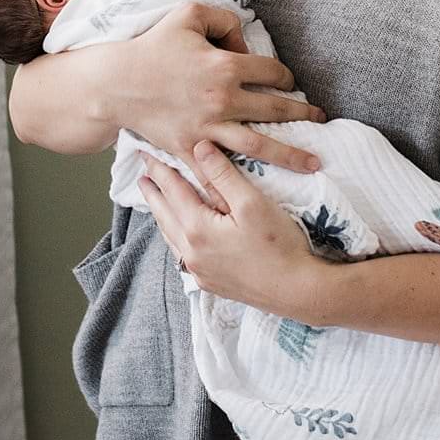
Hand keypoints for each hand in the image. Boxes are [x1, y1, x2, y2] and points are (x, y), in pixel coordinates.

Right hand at [116, 3, 324, 175]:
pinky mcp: (192, 149)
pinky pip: (222, 169)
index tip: (289, 82)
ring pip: (260, 145)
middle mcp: (223, 100)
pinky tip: (263, 192)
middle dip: (303, 115)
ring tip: (314, 163)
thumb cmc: (153, 46)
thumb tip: (245, 43)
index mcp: (226, 66)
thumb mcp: (189, 14)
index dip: (286, 76)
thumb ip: (225, 19)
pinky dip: (243, 180)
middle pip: (276, 110)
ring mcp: (209, 128)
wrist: (117, 84)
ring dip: (291, 154)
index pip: (272, 72)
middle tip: (320, 119)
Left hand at [138, 140, 326, 317]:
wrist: (297, 291)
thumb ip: (222, 175)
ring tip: (155, 201)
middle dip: (153, 193)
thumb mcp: (251, 203)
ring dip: (162, 216)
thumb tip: (199, 147)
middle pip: (164, 215)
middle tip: (141, 175)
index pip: (172, 191)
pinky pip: (182, 254)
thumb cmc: (279, 245)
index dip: (159, 170)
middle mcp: (191, 252)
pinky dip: (175, 236)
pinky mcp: (211, 283)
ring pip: (171, 237)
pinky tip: (179, 233)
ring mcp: (199, 271)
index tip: (146, 153)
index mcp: (197, 229)